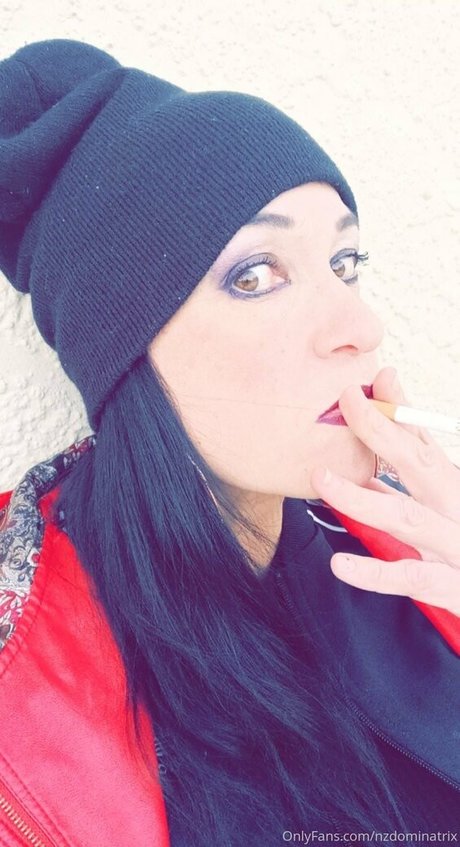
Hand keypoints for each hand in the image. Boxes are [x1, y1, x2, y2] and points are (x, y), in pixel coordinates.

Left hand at [310, 366, 459, 616]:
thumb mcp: (445, 500)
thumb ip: (413, 470)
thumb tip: (377, 436)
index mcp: (451, 485)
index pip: (422, 441)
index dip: (395, 411)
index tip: (363, 385)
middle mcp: (455, 506)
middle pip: (420, 464)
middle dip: (382, 432)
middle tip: (347, 402)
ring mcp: (455, 545)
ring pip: (407, 517)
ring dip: (363, 498)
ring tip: (322, 479)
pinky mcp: (451, 586)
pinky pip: (411, 576)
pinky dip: (376, 573)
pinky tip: (340, 564)